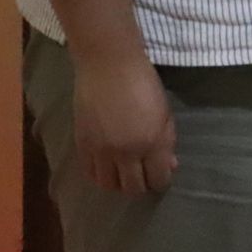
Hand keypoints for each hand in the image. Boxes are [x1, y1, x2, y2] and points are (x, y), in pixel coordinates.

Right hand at [73, 56, 176, 195]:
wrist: (108, 64)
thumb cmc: (144, 83)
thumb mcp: (164, 112)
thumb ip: (166, 142)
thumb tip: (169, 165)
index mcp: (152, 142)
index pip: (158, 179)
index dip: (161, 180)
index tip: (161, 174)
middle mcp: (126, 152)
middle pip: (133, 188)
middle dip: (141, 185)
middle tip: (143, 175)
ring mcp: (101, 150)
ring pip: (109, 185)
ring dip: (119, 184)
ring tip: (124, 173)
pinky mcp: (82, 145)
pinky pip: (90, 173)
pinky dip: (100, 175)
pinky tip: (107, 168)